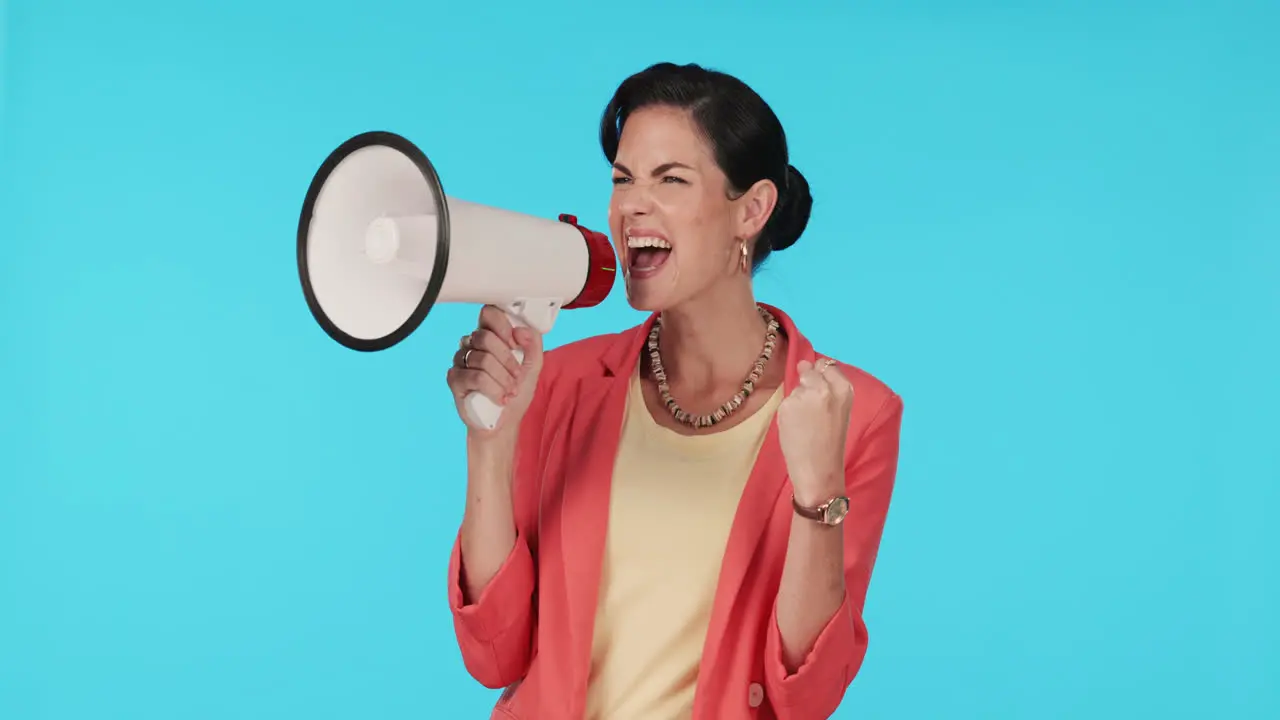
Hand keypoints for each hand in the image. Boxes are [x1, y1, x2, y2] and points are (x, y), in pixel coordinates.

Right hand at [446, 305, 544, 439]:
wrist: (504, 423)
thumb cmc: (515, 393)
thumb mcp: (533, 366)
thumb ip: (533, 344)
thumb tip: (521, 330)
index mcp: (490, 336)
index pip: (488, 314)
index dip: (503, 326)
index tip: (515, 343)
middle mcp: (472, 345)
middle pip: (485, 337)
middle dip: (507, 360)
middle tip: (516, 376)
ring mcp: (461, 361)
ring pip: (482, 359)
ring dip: (503, 379)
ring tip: (510, 391)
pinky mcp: (455, 379)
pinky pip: (476, 377)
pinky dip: (494, 390)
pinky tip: (499, 398)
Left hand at [777, 358, 854, 505]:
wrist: (819, 470)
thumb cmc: (830, 443)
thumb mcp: (839, 410)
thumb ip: (826, 386)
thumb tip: (803, 364)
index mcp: (844, 389)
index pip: (827, 366)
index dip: (821, 378)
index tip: (821, 392)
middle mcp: (825, 388)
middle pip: (810, 372)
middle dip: (807, 387)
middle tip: (812, 413)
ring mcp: (804, 396)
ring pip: (796, 388)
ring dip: (797, 401)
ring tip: (806, 425)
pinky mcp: (787, 405)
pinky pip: (785, 402)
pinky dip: (787, 413)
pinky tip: (796, 429)